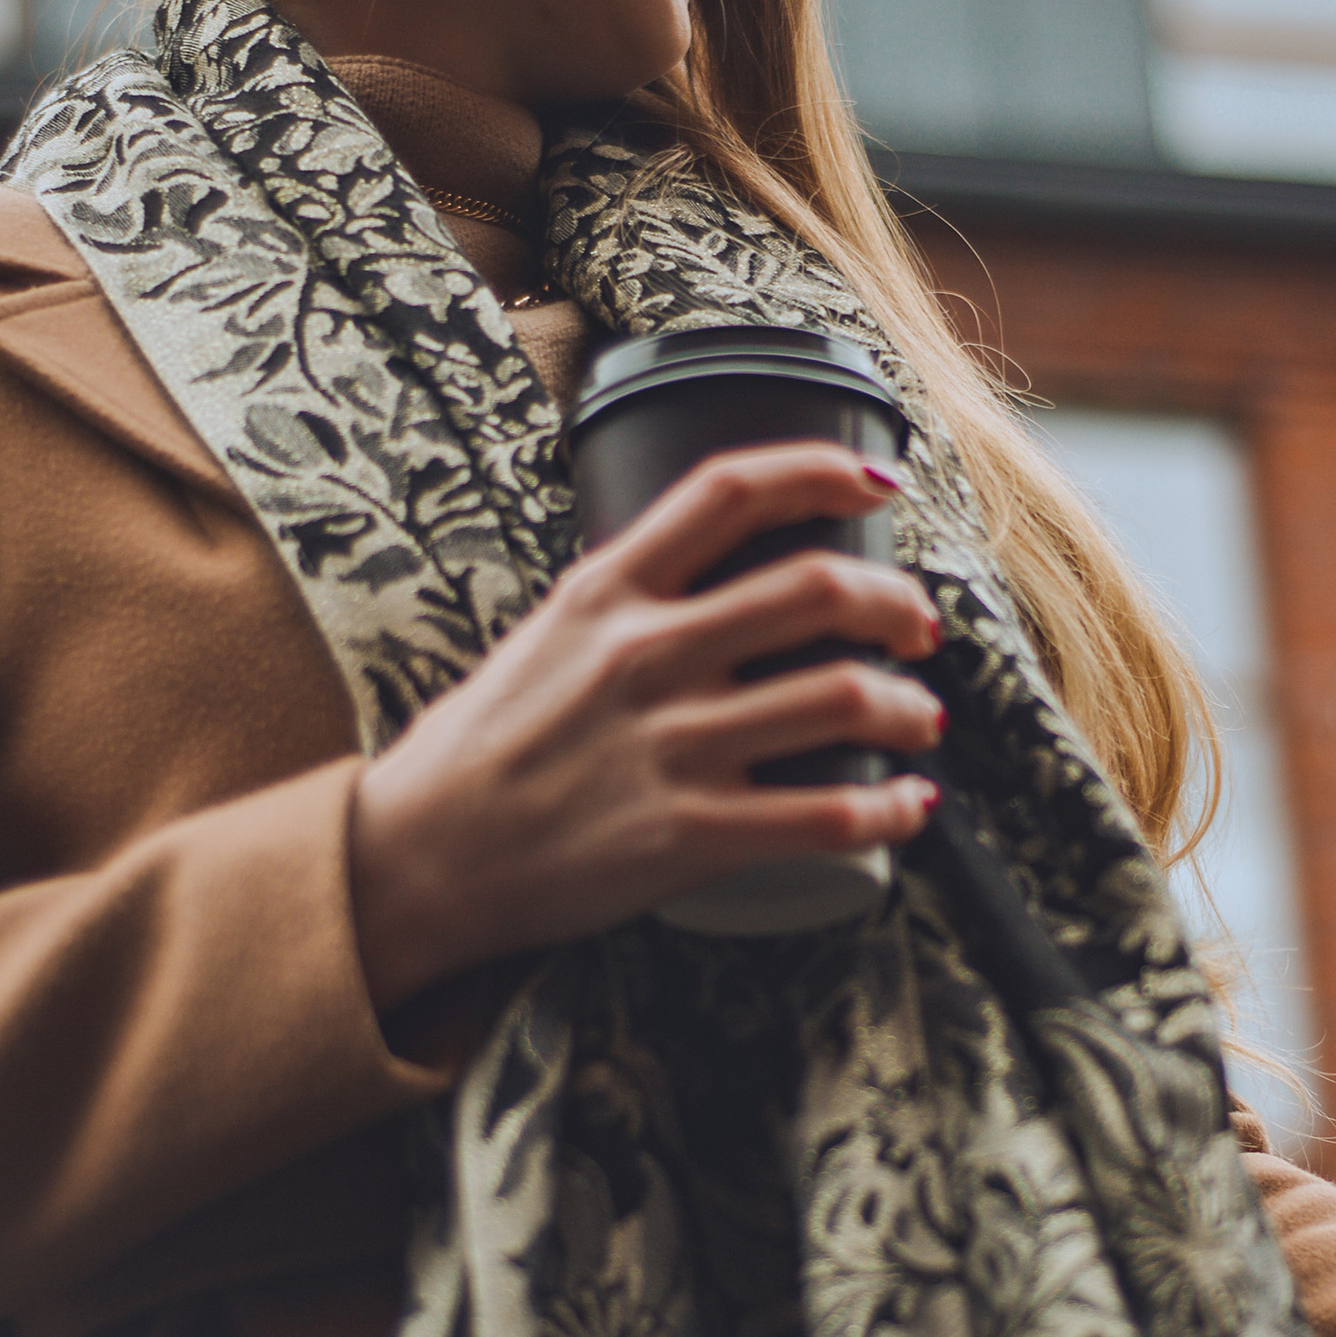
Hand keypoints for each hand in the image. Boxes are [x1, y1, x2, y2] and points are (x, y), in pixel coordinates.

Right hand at [347, 442, 942, 1008]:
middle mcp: (645, 656)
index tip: (878, 486)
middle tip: (918, 628)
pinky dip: (890, 810)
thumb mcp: (542, 640)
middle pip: (817, 592)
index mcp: (606, 592)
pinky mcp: (689, 837)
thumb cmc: (477, 754)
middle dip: (896, 605)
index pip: (731, 492)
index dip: (822, 472)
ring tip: (918, 719)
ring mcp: (671, 747)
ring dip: (907, 707)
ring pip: (842, 699)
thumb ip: (622, 606)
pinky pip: (827, 817)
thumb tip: (710, 583)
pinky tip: (909, 807)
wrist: (417, 863)